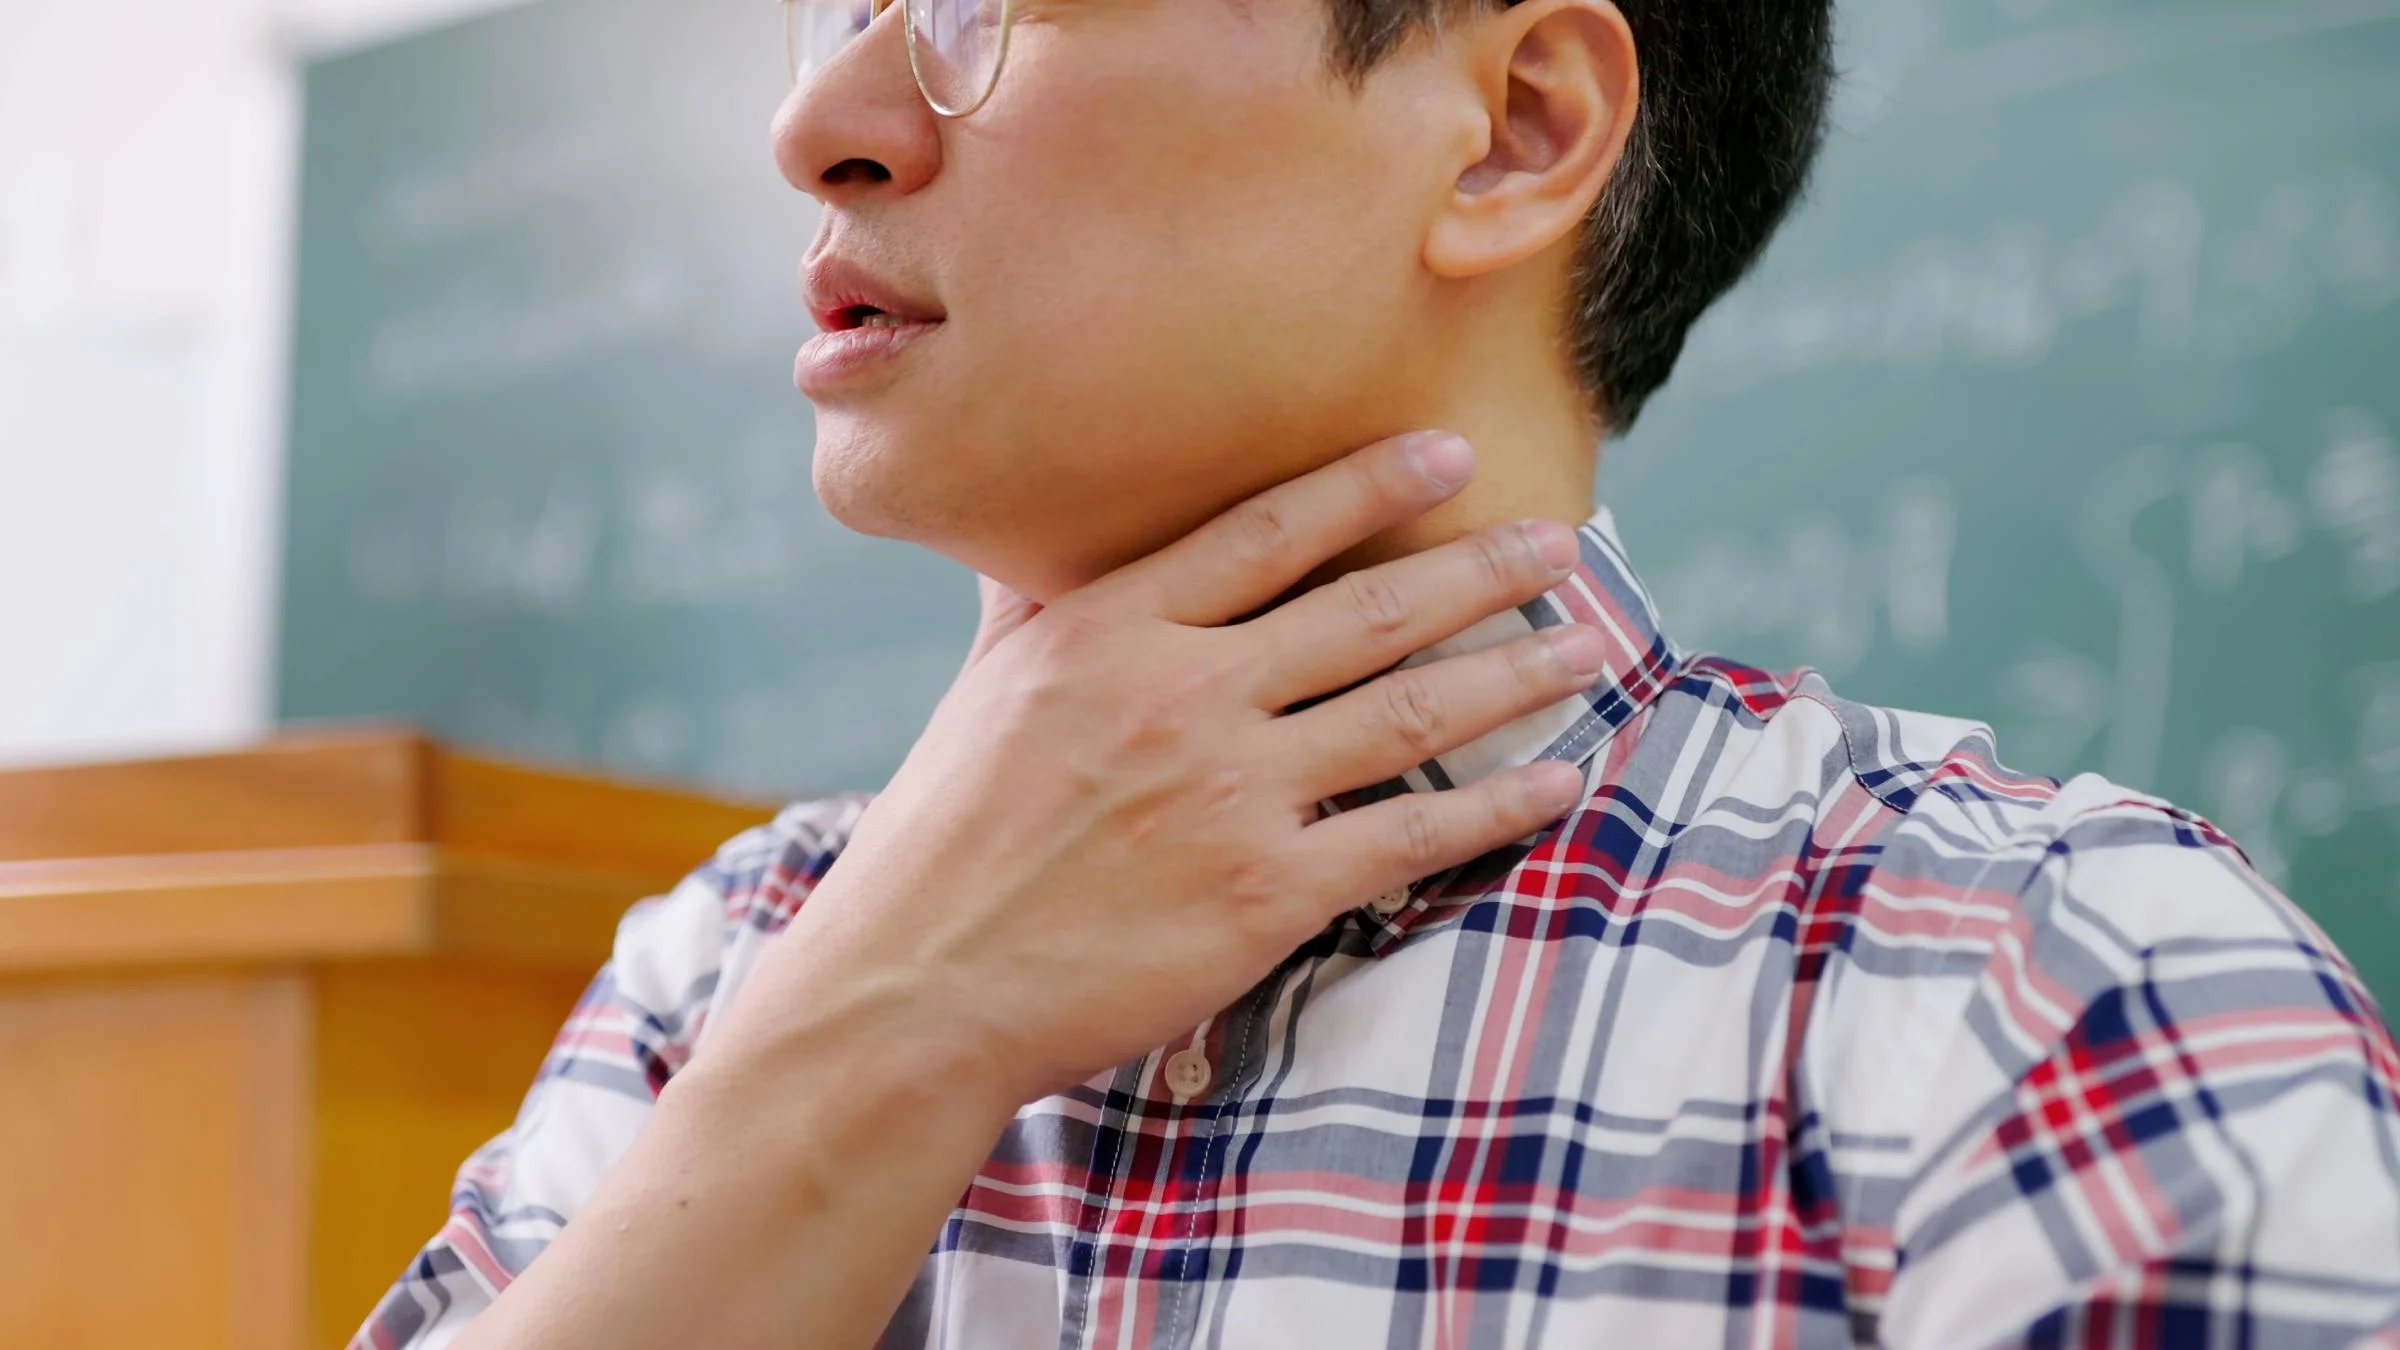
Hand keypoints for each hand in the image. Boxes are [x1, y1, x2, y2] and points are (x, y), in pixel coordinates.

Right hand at [703, 431, 1601, 1108]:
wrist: (914, 989)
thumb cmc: (946, 838)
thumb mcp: (986, 691)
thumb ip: (1040, 603)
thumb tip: (1050, 526)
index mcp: (1107, 630)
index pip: (1266, 530)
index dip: (1371, 483)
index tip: (1452, 453)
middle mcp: (1179, 694)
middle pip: (1367, 608)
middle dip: (1481, 570)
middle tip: (1563, 544)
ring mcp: (1225, 794)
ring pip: (1407, 711)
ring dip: (1514, 673)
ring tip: (1589, 645)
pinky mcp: (1260, 895)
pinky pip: (1408, 835)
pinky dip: (1494, 805)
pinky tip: (1555, 780)